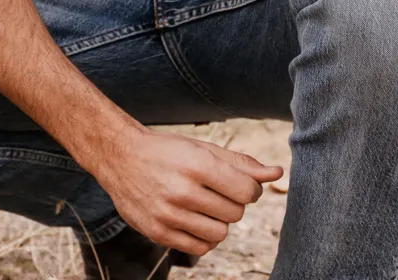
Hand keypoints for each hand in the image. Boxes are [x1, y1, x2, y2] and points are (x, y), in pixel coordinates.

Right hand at [90, 125, 282, 257]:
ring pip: (220, 233)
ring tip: (203, 204)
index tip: (238, 183)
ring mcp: (169, 215)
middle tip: (215, 190)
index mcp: (196, 164)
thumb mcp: (202, 148)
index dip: (250, 189)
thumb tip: (276, 173)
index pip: (247, 192)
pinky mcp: (159, 233)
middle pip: (235, 213)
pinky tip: (193, 219)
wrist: (120, 157)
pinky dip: (204, 236)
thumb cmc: (167, 151)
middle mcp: (182, 191)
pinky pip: (200, 248)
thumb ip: (240, 163)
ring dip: (218, 220)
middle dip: (232, 203)